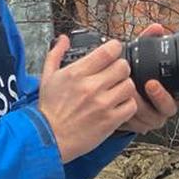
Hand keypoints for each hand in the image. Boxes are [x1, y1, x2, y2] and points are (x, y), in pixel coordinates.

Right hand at [37, 36, 137, 163]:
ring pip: (129, 85)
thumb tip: (64, 39)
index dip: (114, 48)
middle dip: (120, 68)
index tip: (113, 52)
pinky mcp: (110, 121)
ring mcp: (102, 104)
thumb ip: (56, 54)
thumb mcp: (47, 77)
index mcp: (77, 73)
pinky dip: (127, 105)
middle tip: (114, 74)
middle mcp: (91, 87)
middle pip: (123, 66)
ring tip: (116, 91)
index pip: (108, 51)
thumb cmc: (49, 109)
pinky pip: (131, 106)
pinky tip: (117, 106)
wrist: (48, 139)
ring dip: (124, 86)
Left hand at [120, 24, 178, 134]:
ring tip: (130, 90)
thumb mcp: (141, 55)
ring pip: (152, 117)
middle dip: (161, 97)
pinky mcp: (138, 125)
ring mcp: (152, 117)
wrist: (115, 92)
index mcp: (172, 90)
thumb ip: (148, 41)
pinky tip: (123, 104)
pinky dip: (130, 116)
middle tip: (151, 84)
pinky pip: (137, 124)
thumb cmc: (134, 73)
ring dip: (141, 104)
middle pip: (171, 108)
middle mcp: (165, 106)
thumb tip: (157, 28)